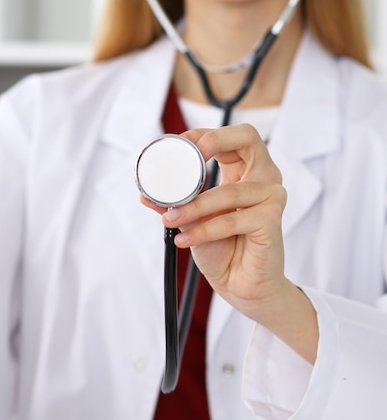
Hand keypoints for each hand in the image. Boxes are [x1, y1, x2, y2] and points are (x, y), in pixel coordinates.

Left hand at [141, 124, 317, 362]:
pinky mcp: (271, 220)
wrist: (240, 286)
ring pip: (228, 191)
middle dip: (214, 140)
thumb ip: (174, 204)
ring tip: (171, 220)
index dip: (205, 133)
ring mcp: (271, 198)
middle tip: (190, 154)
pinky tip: (186, 240)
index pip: (232, 136)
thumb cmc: (223, 250)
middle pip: (247, 138)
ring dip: (194, 207)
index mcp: (246, 172)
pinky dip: (205, 230)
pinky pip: (232, 220)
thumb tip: (146, 194)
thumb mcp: (192, 221)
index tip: (177, 143)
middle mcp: (263, 179)